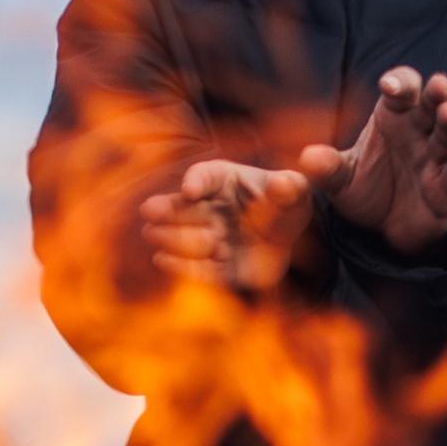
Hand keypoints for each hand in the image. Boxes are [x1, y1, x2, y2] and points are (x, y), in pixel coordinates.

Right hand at [133, 158, 312, 301]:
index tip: (191, 190)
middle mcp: (213, 208)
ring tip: (154, 234)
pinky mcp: (220, 268)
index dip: (198, 181)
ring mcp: (212, 238)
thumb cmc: (288, 203)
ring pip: (188, 237)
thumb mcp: (296, 190)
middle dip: (169, 210)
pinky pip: (200, 269)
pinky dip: (182, 266)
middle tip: (150, 210)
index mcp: (226, 181)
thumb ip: (292, 186)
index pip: (207, 176)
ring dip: (172, 237)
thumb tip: (284, 185)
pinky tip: (162, 260)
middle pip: (186, 208)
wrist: (291, 238)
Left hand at [299, 66, 446, 257]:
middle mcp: (419, 131)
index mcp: (394, 117)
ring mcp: (436, 158)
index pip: (402, 89)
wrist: (385, 232)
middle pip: (431, 104)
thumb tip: (307, 157)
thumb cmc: (367, 190)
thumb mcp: (341, 180)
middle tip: (438, 84)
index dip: (399, 83)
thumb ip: (327, 168)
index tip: (388, 86)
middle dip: (436, 94)